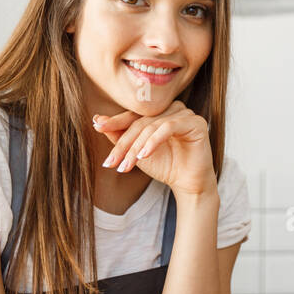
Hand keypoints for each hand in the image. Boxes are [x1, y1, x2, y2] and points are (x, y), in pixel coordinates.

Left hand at [94, 100, 215, 197]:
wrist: (187, 184)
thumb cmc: (164, 166)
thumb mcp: (136, 152)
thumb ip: (119, 136)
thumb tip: (97, 120)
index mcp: (159, 112)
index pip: (133, 115)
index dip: (115, 121)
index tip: (97, 127)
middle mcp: (172, 108)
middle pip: (141, 122)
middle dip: (124, 143)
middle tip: (111, 162)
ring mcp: (185, 113)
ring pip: (153, 125)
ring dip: (136, 147)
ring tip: (126, 165)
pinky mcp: (196, 122)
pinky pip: (169, 127)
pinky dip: (153, 141)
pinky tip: (144, 156)